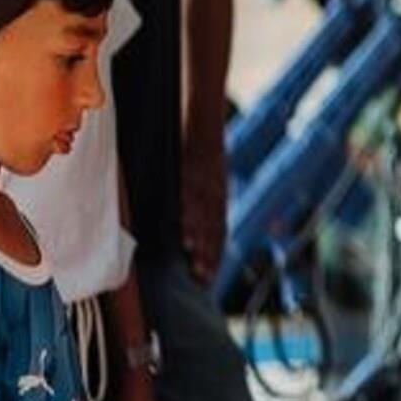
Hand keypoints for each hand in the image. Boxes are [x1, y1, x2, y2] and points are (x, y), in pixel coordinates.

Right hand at [178, 152, 227, 286]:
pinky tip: (182, 225)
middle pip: (214, 227)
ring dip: (199, 238)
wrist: (203, 118)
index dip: (214, 256)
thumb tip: (182, 232)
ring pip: (204, 213)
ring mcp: (205, 180)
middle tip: (202, 280)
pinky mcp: (192, 167)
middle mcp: (215, 192)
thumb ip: (197, 205)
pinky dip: (188, 211)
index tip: (207, 282)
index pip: (219, 232)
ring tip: (192, 260)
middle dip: (209, 255)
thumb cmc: (196, 153)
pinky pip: (190, 191)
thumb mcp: (203, 179)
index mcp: (217, 198)